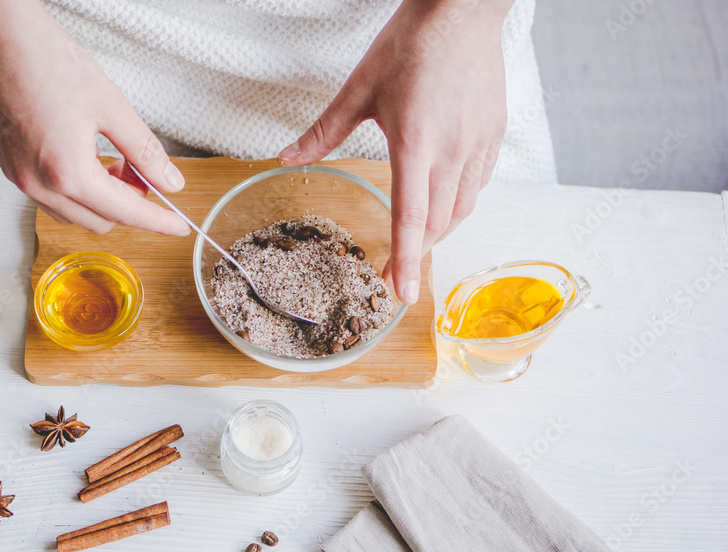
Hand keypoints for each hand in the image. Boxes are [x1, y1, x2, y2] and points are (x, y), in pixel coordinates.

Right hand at [0, 0, 188, 234]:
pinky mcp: (8, 167)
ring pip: (73, 215)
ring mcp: (20, 179)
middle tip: (139, 172)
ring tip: (111, 163)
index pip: (126, 213)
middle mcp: (39, 185)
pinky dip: (74, 191)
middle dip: (128, 205)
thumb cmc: (47, 61)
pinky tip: (82, 159)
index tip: (178, 226)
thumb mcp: (111, 106)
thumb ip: (144, 150)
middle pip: (100, 222)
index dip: (158, 221)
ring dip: (99, 201)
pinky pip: (49, 198)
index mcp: (69, 173)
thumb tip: (170, 181)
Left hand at [278, 0, 512, 303]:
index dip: (405, 262)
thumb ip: (323, 132)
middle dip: (415, 255)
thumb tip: (285, 157)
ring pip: (461, 210)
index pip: (410, 218)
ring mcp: (477, 145)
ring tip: (416, 245)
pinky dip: (458, 207)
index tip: (401, 296)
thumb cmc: (412, 45)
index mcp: (415, 144)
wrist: (462, 10)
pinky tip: (443, 206)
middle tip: (396, 274)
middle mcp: (452, 152)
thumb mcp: (359, 90)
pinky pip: (478, 187)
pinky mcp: (493, 136)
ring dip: (437, 234)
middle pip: (436, 224)